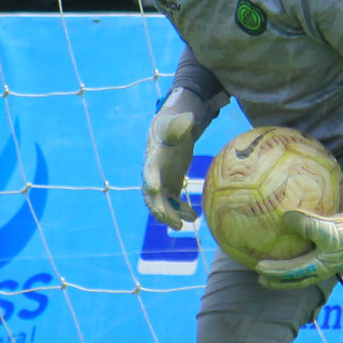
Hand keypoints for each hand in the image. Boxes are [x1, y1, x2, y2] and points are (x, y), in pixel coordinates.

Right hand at [141, 104, 200, 229]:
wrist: (171, 136)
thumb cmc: (173, 129)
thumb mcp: (176, 125)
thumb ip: (180, 125)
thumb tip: (188, 118)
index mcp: (153, 160)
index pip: (148, 173)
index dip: (151, 181)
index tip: (156, 190)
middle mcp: (153, 176)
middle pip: (152, 196)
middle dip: (159, 209)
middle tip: (170, 219)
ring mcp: (160, 184)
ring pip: (162, 205)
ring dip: (171, 216)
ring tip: (184, 224)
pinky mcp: (169, 189)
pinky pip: (173, 205)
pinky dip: (181, 212)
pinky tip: (194, 216)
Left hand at [257, 179, 342, 288]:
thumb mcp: (327, 229)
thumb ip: (306, 225)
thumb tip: (285, 217)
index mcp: (322, 267)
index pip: (294, 274)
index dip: (276, 273)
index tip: (259, 268)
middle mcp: (325, 266)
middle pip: (298, 278)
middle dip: (279, 280)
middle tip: (261, 278)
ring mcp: (329, 257)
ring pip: (304, 268)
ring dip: (288, 269)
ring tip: (274, 264)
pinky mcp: (332, 245)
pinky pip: (310, 252)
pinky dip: (298, 253)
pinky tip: (292, 244)